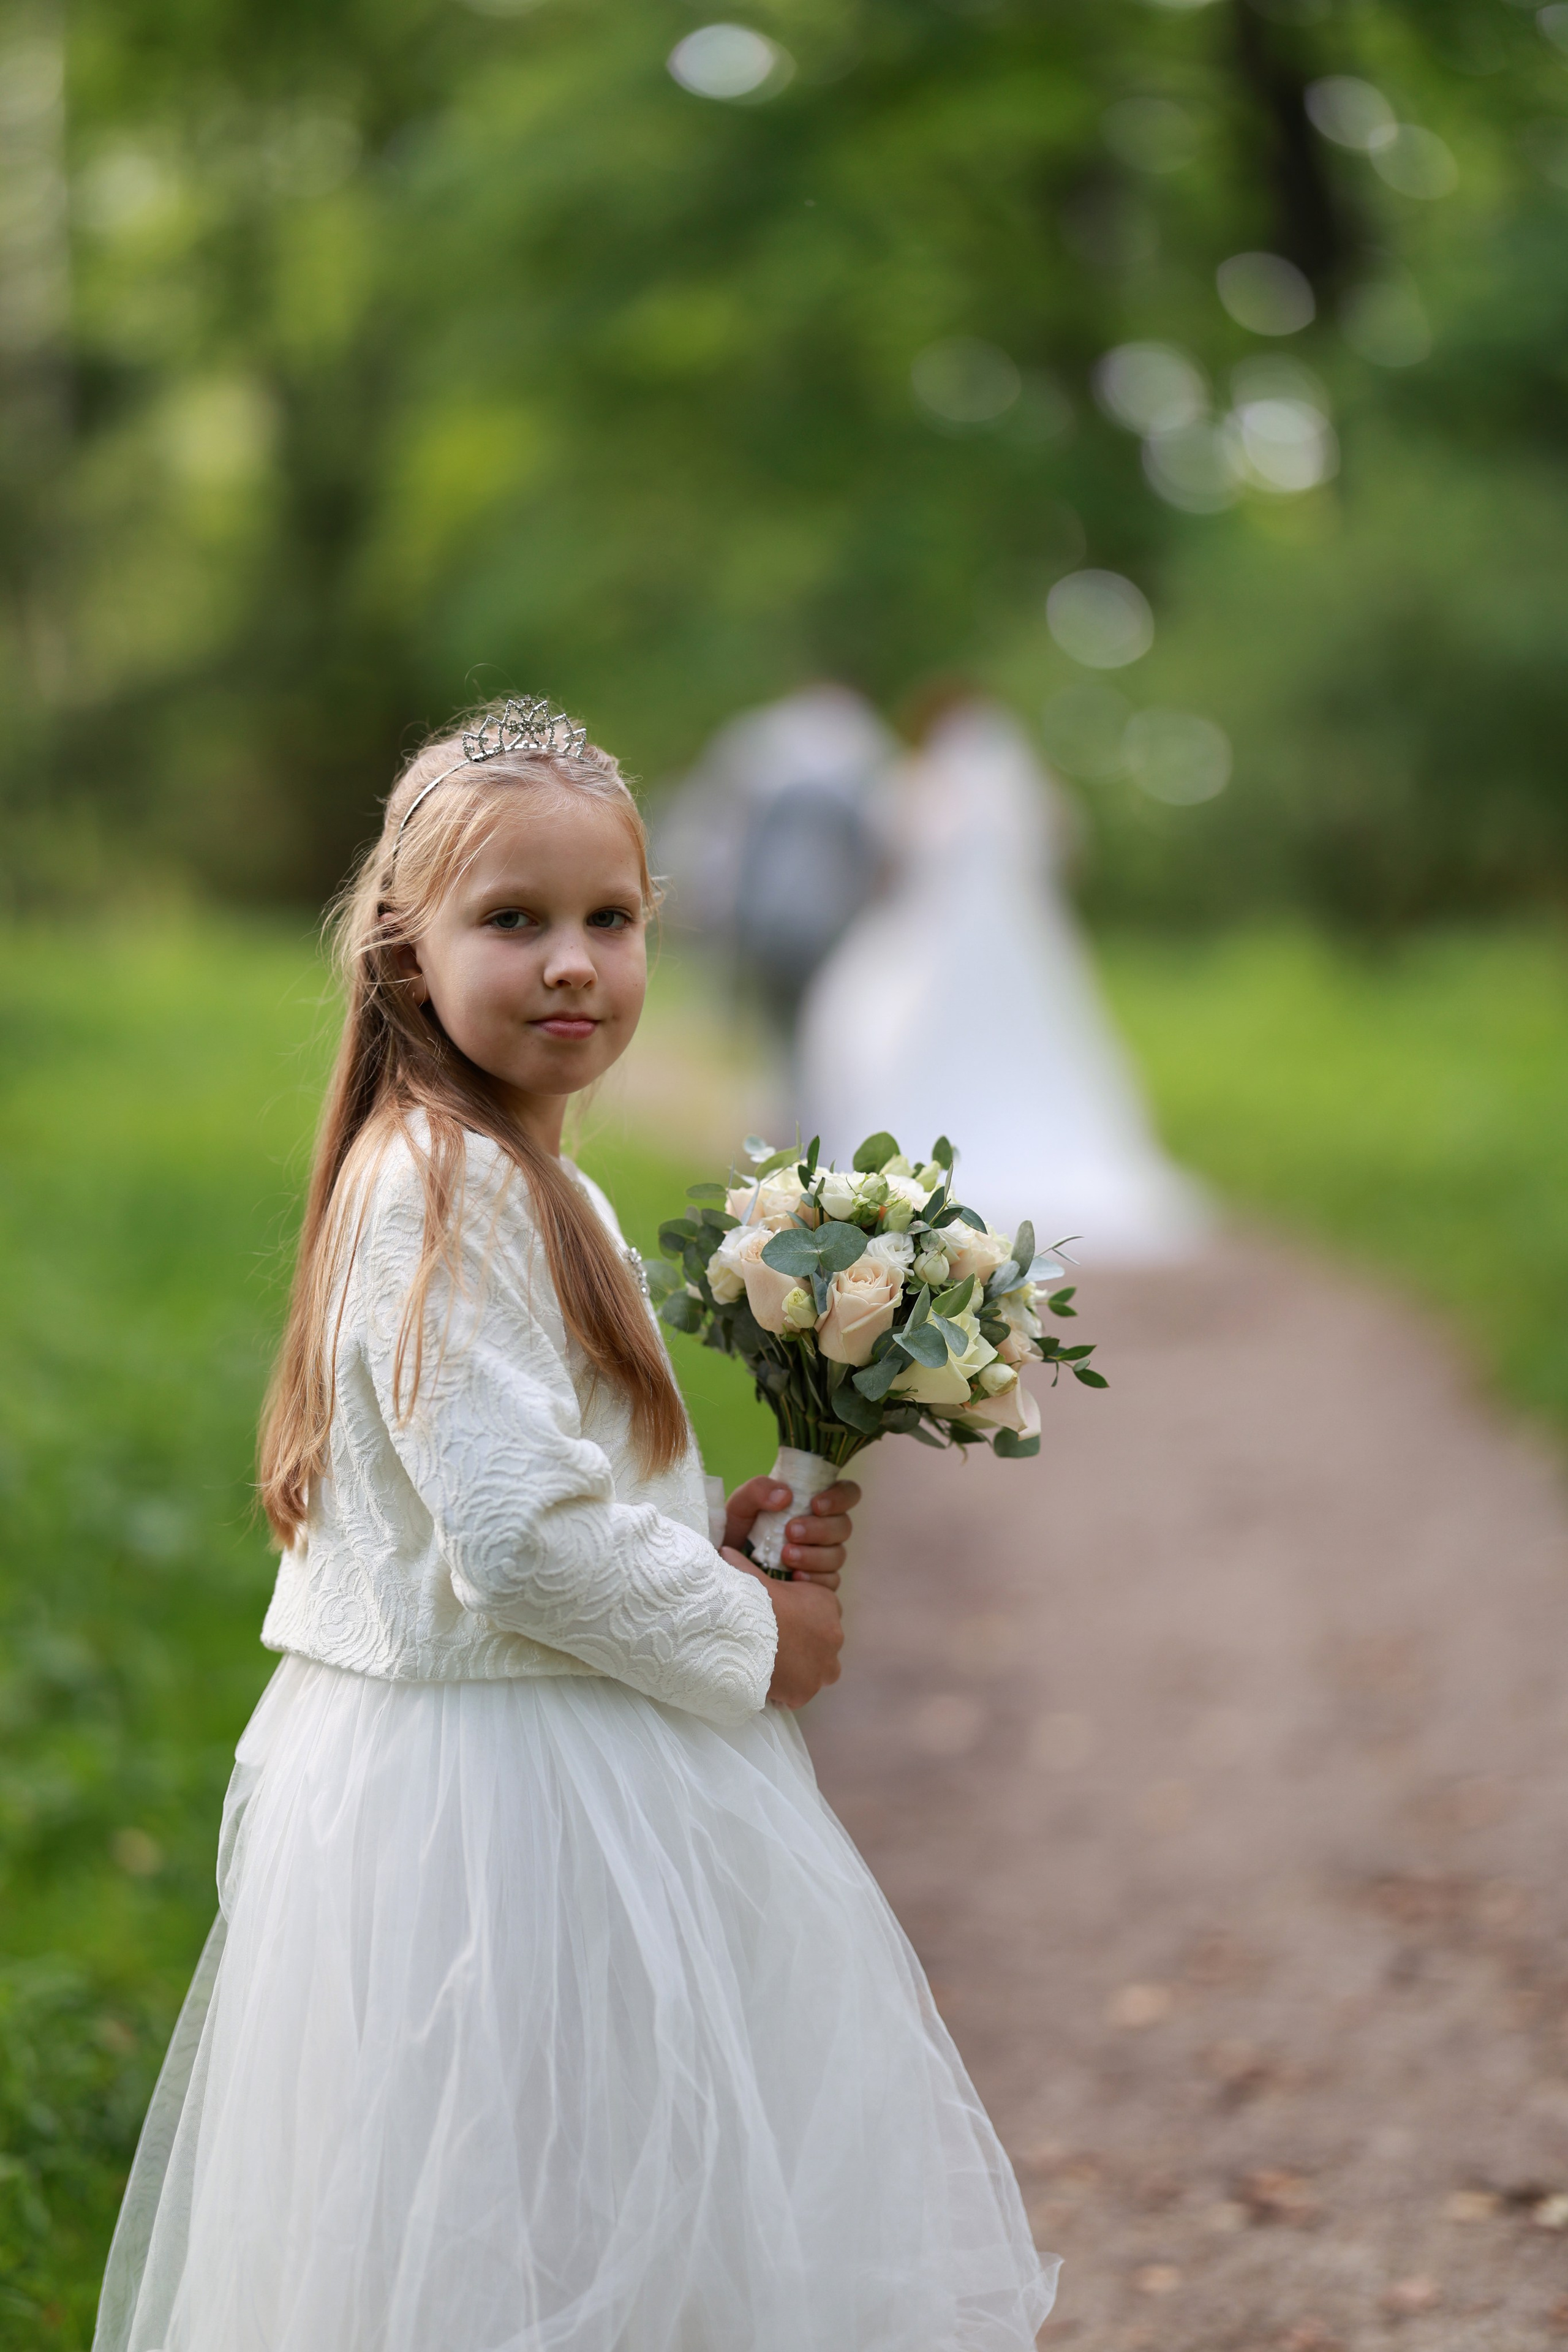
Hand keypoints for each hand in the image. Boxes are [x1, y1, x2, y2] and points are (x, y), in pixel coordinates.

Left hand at [721, 1475, 861, 1588]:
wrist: (724, 1567)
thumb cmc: (735, 1530)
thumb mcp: (740, 1505)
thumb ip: (758, 1490)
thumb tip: (786, 1495)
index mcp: (811, 1502)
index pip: (846, 1493)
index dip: (840, 1497)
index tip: (815, 1505)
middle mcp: (823, 1528)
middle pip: (844, 1526)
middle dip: (820, 1529)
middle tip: (791, 1531)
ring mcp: (823, 1556)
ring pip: (838, 1555)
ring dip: (814, 1555)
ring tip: (787, 1556)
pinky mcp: (819, 1582)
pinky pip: (830, 1581)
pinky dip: (814, 1578)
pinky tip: (794, 1577)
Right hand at [721, 1560, 843, 1708]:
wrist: (745, 1634)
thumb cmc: (752, 1600)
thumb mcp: (751, 1577)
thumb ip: (743, 1564)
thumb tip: (725, 1550)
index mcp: (826, 1603)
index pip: (823, 1610)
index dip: (802, 1615)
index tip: (782, 1620)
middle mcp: (834, 1635)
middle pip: (823, 1642)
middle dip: (805, 1644)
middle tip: (777, 1645)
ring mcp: (822, 1666)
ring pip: (818, 1670)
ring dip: (802, 1669)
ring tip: (774, 1665)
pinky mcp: (807, 1691)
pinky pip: (799, 1692)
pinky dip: (786, 1690)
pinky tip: (767, 1682)